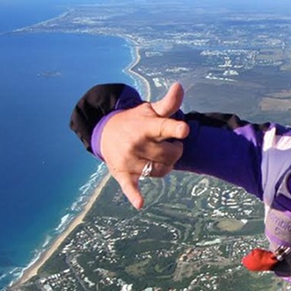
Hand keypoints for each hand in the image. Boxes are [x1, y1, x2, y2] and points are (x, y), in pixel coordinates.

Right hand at [100, 83, 189, 208]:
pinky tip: (140, 203)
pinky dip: (134, 195)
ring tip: (158, 155)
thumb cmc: (136, 121)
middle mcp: (136, 144)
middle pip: (170, 155)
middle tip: (167, 144)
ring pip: (161, 171)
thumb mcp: (151, 110)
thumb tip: (180, 87)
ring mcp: (129, 160)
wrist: (105, 132)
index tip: (184, 129)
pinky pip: (130, 187)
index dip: (176, 129)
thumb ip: (168, 104)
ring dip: (166, 165)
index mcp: (145, 127)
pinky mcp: (122, 174)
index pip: (164, 127)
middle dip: (175, 150)